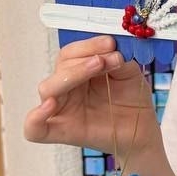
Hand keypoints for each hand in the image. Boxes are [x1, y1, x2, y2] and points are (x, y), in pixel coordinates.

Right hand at [23, 35, 160, 156]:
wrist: (142, 129)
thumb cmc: (132, 100)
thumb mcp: (129, 72)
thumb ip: (118, 59)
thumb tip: (110, 50)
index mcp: (79, 72)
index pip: (71, 53)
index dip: (88, 46)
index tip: (110, 43)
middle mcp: (67, 89)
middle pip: (60, 67)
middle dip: (83, 59)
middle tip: (105, 58)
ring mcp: (62, 110)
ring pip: (48, 88)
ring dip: (71, 74)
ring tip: (98, 67)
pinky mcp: (61, 132)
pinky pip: (34, 128)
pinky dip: (35, 117)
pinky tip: (51, 105)